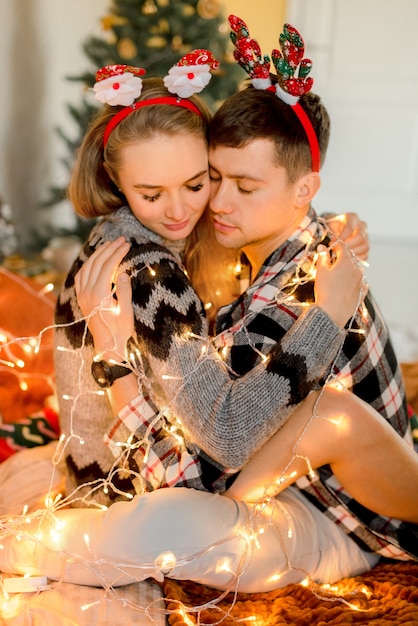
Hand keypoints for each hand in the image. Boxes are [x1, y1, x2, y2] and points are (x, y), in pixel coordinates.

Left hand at [75, 237, 133, 358]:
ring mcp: (82, 295)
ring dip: (98, 254)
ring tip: (109, 245)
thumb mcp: (126, 311)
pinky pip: (80, 276)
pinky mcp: (81, 298)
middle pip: (97, 263)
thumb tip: (122, 272)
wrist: (108, 345)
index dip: (117, 253)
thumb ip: (124, 291)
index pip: (108, 266)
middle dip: (109, 249)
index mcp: (99, 294)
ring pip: (87, 267)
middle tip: (121, 240)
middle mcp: (87, 292)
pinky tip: (95, 260)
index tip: (127, 244)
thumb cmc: (120, 330)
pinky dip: (88, 264)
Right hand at [314, 242, 366, 328]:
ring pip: (355, 272)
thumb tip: (322, 247)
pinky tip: (345, 287)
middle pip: (349, 260)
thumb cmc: (325, 292)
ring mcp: (360, 282)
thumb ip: (322, 257)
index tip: (331, 248)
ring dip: (347, 272)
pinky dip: (354, 283)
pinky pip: (360, 284)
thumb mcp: (321, 272)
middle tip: (331, 266)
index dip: (336, 246)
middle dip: (341, 260)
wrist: (332, 313)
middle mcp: (356, 270)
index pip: (343, 248)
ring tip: (336, 279)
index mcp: (346, 262)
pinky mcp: (361, 293)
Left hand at [326, 213, 368, 260]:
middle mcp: (361, 225)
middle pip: (360, 237)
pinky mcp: (366, 246)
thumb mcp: (328, 226)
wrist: (335, 229)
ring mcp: (366, 236)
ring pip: (365, 246)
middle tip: (339, 251)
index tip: (333, 243)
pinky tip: (348, 259)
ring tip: (343, 256)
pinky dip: (357, 258)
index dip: (341, 237)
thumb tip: (326, 246)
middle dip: (348, 246)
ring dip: (353, 253)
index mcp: (352, 217)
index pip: (349, 228)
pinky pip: (365, 254)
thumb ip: (326, 233)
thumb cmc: (331, 227)